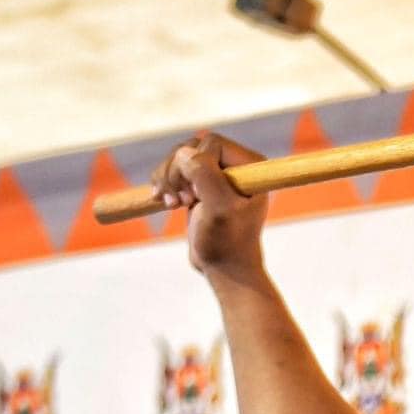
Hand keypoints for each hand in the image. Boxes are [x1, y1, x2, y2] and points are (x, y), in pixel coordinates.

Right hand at [149, 133, 269, 275]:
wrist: (225, 270)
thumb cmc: (227, 244)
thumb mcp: (219, 210)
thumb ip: (205, 176)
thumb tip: (185, 152)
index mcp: (251, 166)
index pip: (211, 143)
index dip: (195, 164)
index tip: (194, 196)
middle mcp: (236, 166)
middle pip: (192, 147)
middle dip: (176, 172)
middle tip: (178, 203)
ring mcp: (216, 174)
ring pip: (180, 157)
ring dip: (166, 178)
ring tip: (170, 204)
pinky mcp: (200, 185)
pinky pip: (174, 169)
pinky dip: (163, 183)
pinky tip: (163, 202)